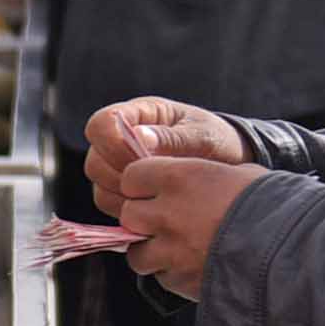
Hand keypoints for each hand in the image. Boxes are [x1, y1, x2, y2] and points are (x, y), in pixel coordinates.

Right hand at [83, 97, 247, 205]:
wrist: (230, 165)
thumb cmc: (218, 141)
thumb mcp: (203, 136)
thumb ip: (173, 138)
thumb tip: (140, 137)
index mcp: (138, 115)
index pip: (101, 125)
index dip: (112, 145)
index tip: (142, 160)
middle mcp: (120, 140)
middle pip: (95, 160)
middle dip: (121, 176)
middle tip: (154, 184)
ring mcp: (118, 166)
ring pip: (98, 185)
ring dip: (123, 195)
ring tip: (157, 196)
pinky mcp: (123, 190)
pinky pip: (109, 204)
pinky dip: (126, 210)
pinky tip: (154, 209)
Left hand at [112, 152, 263, 300]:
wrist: (293, 249)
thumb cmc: (274, 204)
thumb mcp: (240, 174)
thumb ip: (207, 177)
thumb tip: (199, 182)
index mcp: (180, 177)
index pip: (132, 176)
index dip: (142, 184)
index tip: (154, 189)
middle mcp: (167, 212)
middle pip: (129, 215)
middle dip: (143, 219)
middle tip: (166, 221)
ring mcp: (171, 250)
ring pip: (137, 253)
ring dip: (151, 251)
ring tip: (176, 250)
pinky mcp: (181, 280)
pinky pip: (161, 278)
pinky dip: (172, 275)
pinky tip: (194, 268)